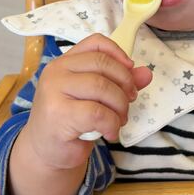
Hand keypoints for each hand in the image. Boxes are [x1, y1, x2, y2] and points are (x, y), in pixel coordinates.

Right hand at [24, 33, 151, 170]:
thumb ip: (120, 83)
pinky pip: (98, 112)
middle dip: (124, 84)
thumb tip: (146, 73)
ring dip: (120, 107)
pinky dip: (112, 124)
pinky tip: (110, 133)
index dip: (118, 53)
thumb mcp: (96, 98)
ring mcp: (54, 91)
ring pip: (102, 87)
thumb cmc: (72, 122)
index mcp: (65, 62)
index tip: (130, 70)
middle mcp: (56, 71)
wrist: (47, 152)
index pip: (96, 43)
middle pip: (103, 64)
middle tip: (128, 102)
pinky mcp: (59, 113)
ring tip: (119, 120)